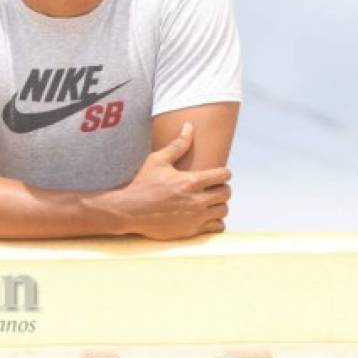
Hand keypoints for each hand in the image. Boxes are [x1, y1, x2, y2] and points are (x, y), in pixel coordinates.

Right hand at [114, 121, 231, 239]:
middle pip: (226, 193)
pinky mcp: (192, 231)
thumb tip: (189, 126)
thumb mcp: (158, 160)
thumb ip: (177, 144)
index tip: (218, 173)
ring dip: (219, 204)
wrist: (131, 211)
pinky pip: (217, 227)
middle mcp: (197, 200)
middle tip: (213, 187)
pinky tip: (207, 216)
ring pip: (224, 210)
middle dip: (222, 188)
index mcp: (191, 181)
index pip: (223, 175)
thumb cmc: (143, 184)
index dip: (223, 172)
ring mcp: (196, 217)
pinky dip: (216, 221)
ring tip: (210, 201)